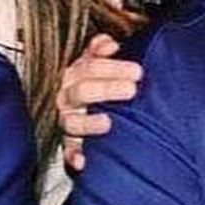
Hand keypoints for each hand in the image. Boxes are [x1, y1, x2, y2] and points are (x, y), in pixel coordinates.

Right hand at [58, 33, 140, 171]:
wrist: (86, 105)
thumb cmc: (96, 79)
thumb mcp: (95, 59)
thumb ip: (100, 47)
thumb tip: (109, 43)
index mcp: (74, 74)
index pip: (89, 67)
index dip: (113, 68)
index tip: (137, 72)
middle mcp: (67, 97)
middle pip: (82, 91)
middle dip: (107, 89)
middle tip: (132, 89)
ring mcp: (67, 120)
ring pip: (73, 122)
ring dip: (90, 123)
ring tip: (109, 122)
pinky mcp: (69, 143)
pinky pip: (67, 151)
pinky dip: (73, 156)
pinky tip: (83, 161)